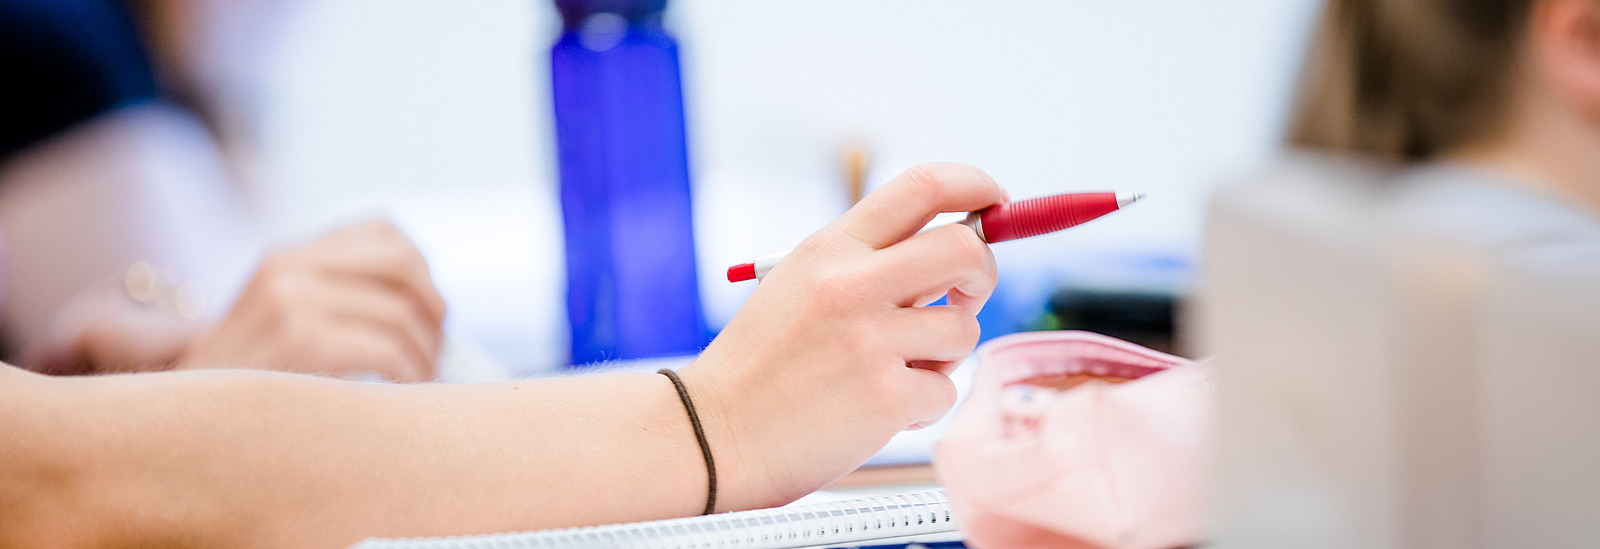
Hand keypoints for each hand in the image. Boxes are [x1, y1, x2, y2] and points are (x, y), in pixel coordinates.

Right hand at [176, 221, 447, 381]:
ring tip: (420, 379)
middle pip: (403, 264)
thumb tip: (432, 307)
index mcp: (288, 256)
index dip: (422, 271)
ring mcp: (289, 301)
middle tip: (438, 348)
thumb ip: (339, 299)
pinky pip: (387, 349)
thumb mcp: (283, 324)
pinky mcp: (299, 340)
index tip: (430, 313)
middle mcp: (287, 266)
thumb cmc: (249, 386)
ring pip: (400, 313)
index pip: (384, 231)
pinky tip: (404, 393)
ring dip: (426, 354)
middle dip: (434, 308)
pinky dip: (410, 373)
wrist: (183, 424)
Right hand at [682, 163, 1004, 509]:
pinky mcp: (886, 398)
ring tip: (893, 370)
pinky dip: (923, 405)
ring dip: (943, 353)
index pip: (923, 186)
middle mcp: (851, 285)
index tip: (995, 203)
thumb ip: (867, 263)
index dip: (976, 185)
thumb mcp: (799, 285)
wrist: (712, 435)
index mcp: (830, 249)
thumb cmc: (763, 365)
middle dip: (983, 272)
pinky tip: (877, 410)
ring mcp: (871, 341)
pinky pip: (945, 391)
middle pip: (965, 248)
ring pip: (962, 329)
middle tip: (967, 295)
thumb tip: (957, 252)